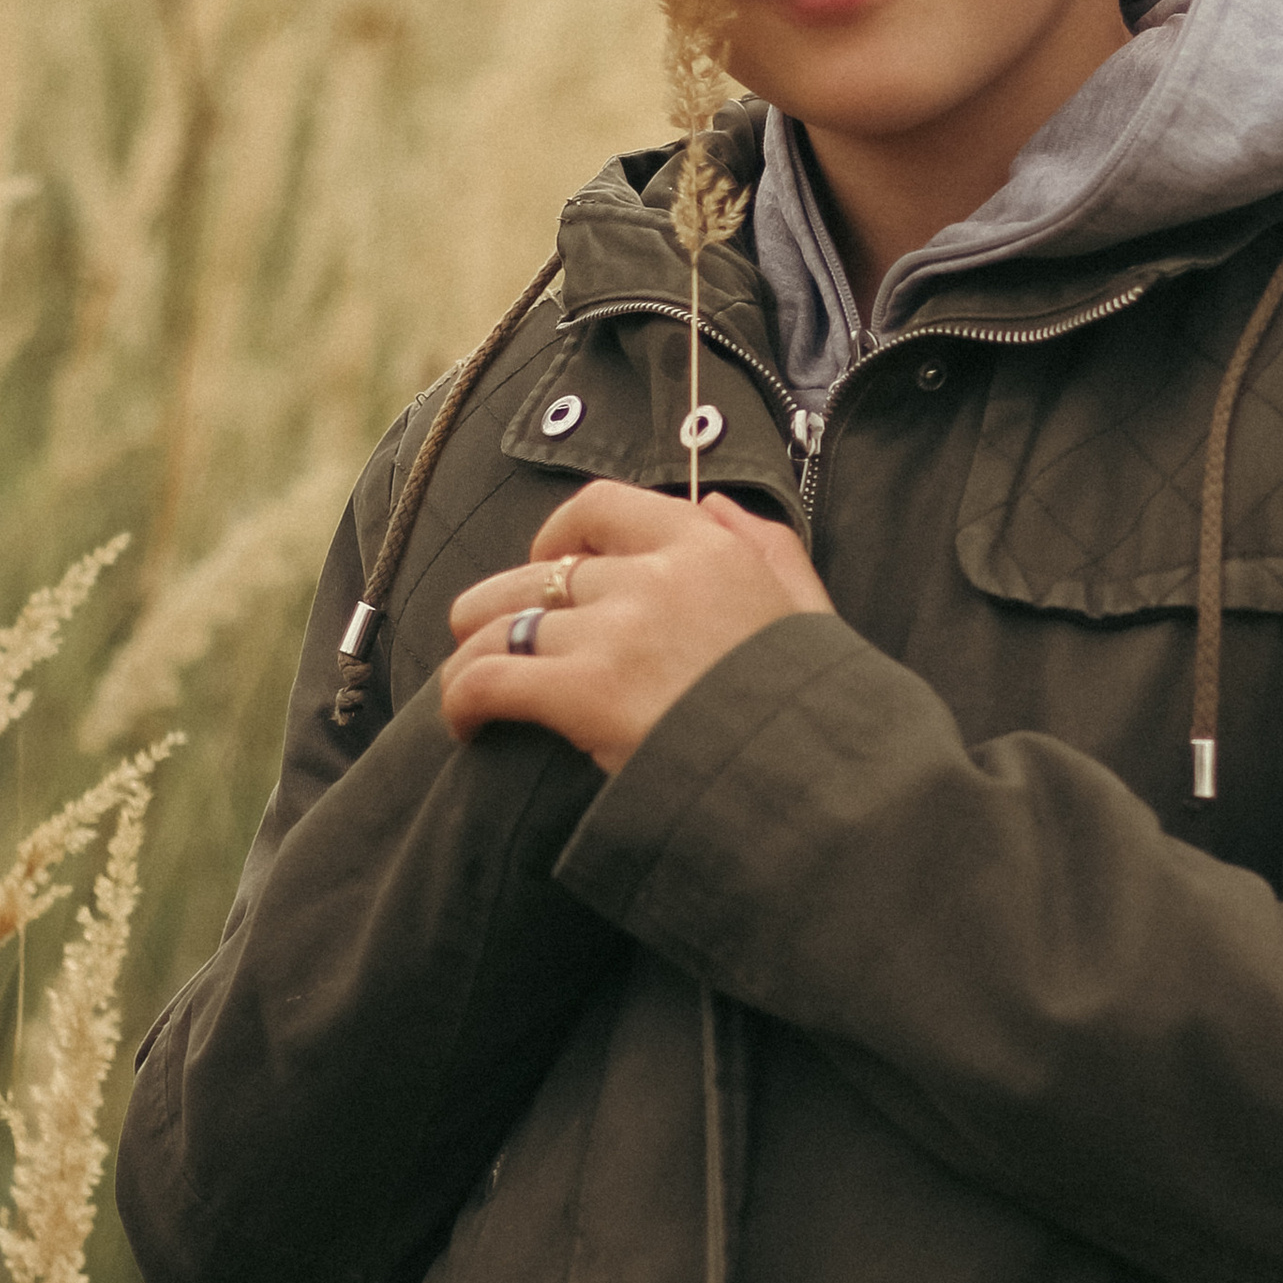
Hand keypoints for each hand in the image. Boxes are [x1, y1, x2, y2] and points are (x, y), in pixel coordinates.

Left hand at [441, 481, 831, 774]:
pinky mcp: (585, 693)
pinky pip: (489, 679)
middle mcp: (654, 577)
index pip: (603, 506)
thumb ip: (769, 547)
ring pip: (502, 624)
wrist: (820, 779)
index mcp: (707, 550)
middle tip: (480, 633)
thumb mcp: (809, 610)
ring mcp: (616, 633)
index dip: (559, 533)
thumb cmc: (815, 708)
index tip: (547, 564)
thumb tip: (715, 503)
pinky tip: (465, 726)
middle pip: (537, 572)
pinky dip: (462, 699)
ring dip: (471, 656)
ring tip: (463, 690)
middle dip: (496, 602)